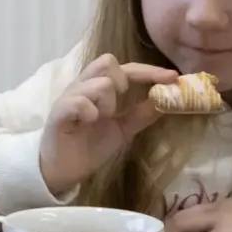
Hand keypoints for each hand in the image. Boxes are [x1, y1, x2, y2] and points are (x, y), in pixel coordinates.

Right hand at [39, 54, 178, 195]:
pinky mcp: (58, 113)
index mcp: (98, 88)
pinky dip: (90, 112)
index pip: (126, 68)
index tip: (173, 77)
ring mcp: (70, 98)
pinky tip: (88, 123)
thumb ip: (142, 114)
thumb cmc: (89, 146)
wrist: (62, 170)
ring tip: (101, 119)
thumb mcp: (123, 129)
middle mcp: (83, 86)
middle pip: (107, 61)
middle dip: (123, 80)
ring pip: (99, 83)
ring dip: (108, 103)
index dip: (150, 71)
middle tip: (121, 104)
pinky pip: (79, 102)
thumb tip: (169, 99)